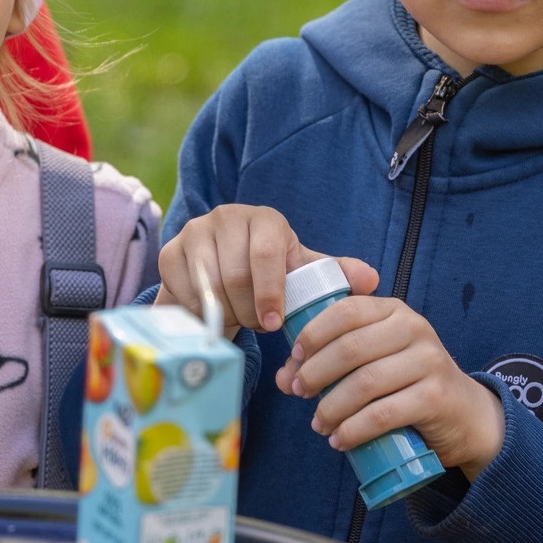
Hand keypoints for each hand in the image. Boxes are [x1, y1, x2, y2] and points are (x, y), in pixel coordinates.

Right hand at [160, 205, 378, 335]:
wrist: (223, 271)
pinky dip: (201, 315)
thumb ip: (333, 275)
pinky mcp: (170, 253)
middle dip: (248, 311)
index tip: (273, 324)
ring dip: (226, 314)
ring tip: (239, 318)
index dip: (270, 293)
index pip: (265, 254)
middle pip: (235, 276)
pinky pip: (185, 294)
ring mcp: (194, 232)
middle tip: (256, 325)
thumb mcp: (300, 272)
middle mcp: (226, 217)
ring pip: (209, 287)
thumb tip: (372, 279)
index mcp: (264, 219)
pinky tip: (214, 315)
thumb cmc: (270, 272)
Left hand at [281, 298, 505, 479]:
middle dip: (316, 373)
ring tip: (318, 424)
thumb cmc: (407, 383)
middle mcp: (414, 329)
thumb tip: (284, 377)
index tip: (295, 358)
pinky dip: (354, 430)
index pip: (346, 311)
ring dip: (332, 408)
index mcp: (394, 311)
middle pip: (350, 348)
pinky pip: (383, 414)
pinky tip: (340, 439)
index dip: (313, 333)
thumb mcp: (373, 362)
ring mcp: (428, 361)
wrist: (464, 414)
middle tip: (299, 393)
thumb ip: (330, 363)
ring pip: (365, 383)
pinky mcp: (434, 397)